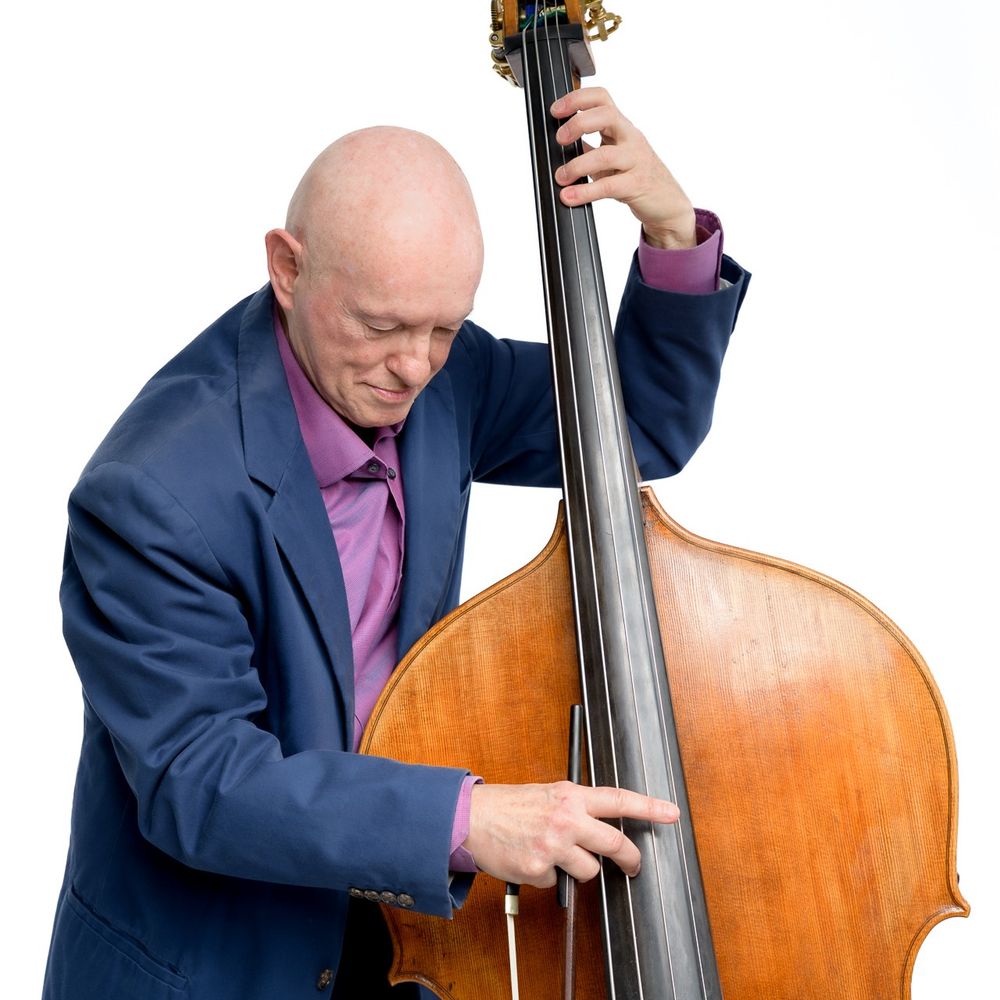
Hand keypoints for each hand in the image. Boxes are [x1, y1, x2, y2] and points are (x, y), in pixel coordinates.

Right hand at [464, 781, 679, 887]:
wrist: (472, 818)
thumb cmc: (509, 805)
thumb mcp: (547, 794)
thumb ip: (574, 807)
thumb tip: (598, 825)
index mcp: (571, 795)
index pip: (618, 799)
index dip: (649, 807)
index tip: (671, 813)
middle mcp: (567, 818)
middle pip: (615, 844)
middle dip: (630, 859)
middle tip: (634, 866)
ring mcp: (555, 845)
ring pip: (589, 871)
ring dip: (577, 869)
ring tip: (553, 854)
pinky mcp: (541, 869)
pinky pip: (558, 882)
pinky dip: (548, 876)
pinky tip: (531, 860)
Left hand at [550, 87, 695, 249]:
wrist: (667, 202)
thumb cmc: (636, 177)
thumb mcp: (612, 157)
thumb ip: (590, 148)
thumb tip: (560, 144)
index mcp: (621, 128)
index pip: (602, 98)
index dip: (577, 98)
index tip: (556, 110)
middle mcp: (630, 138)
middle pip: (606, 115)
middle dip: (578, 123)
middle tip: (559, 139)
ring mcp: (636, 160)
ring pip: (605, 155)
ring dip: (576, 166)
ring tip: (561, 177)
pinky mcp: (637, 185)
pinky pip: (608, 186)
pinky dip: (585, 192)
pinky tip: (570, 196)